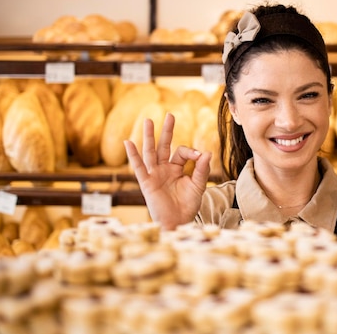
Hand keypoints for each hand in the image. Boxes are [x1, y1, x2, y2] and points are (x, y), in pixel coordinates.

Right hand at [124, 113, 211, 229]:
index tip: (200, 156)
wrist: (178, 222)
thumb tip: (207, 152)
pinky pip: (139, 168)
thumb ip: (202, 170)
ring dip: (149, 137)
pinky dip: (133, 156)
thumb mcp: (198, 186)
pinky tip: (128, 143)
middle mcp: (164, 169)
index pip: (182, 152)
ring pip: (151, 152)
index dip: (191, 151)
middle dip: (167, 131)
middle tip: (170, 115)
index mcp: (176, 168)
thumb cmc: (187, 205)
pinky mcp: (147, 183)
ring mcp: (154, 175)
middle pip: (164, 146)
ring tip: (148, 120)